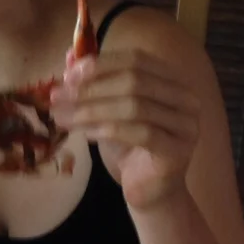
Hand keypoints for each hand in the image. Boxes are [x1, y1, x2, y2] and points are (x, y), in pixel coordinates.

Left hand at [49, 48, 200, 211]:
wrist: (148, 187)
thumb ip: (93, 82)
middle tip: (56, 98)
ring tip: (61, 118)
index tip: (66, 76)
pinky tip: (84, 134)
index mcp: (171, 80)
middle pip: (134, 81)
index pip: (136, 59)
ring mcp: (186, 124)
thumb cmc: (128, 144)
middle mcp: (185, 98)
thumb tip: (69, 55)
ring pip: (134, 107)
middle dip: (90, 88)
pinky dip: (107, 131)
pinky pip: (141, 133)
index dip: (99, 64)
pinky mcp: (178, 151)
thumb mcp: (107, 109)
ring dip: (91, 110)